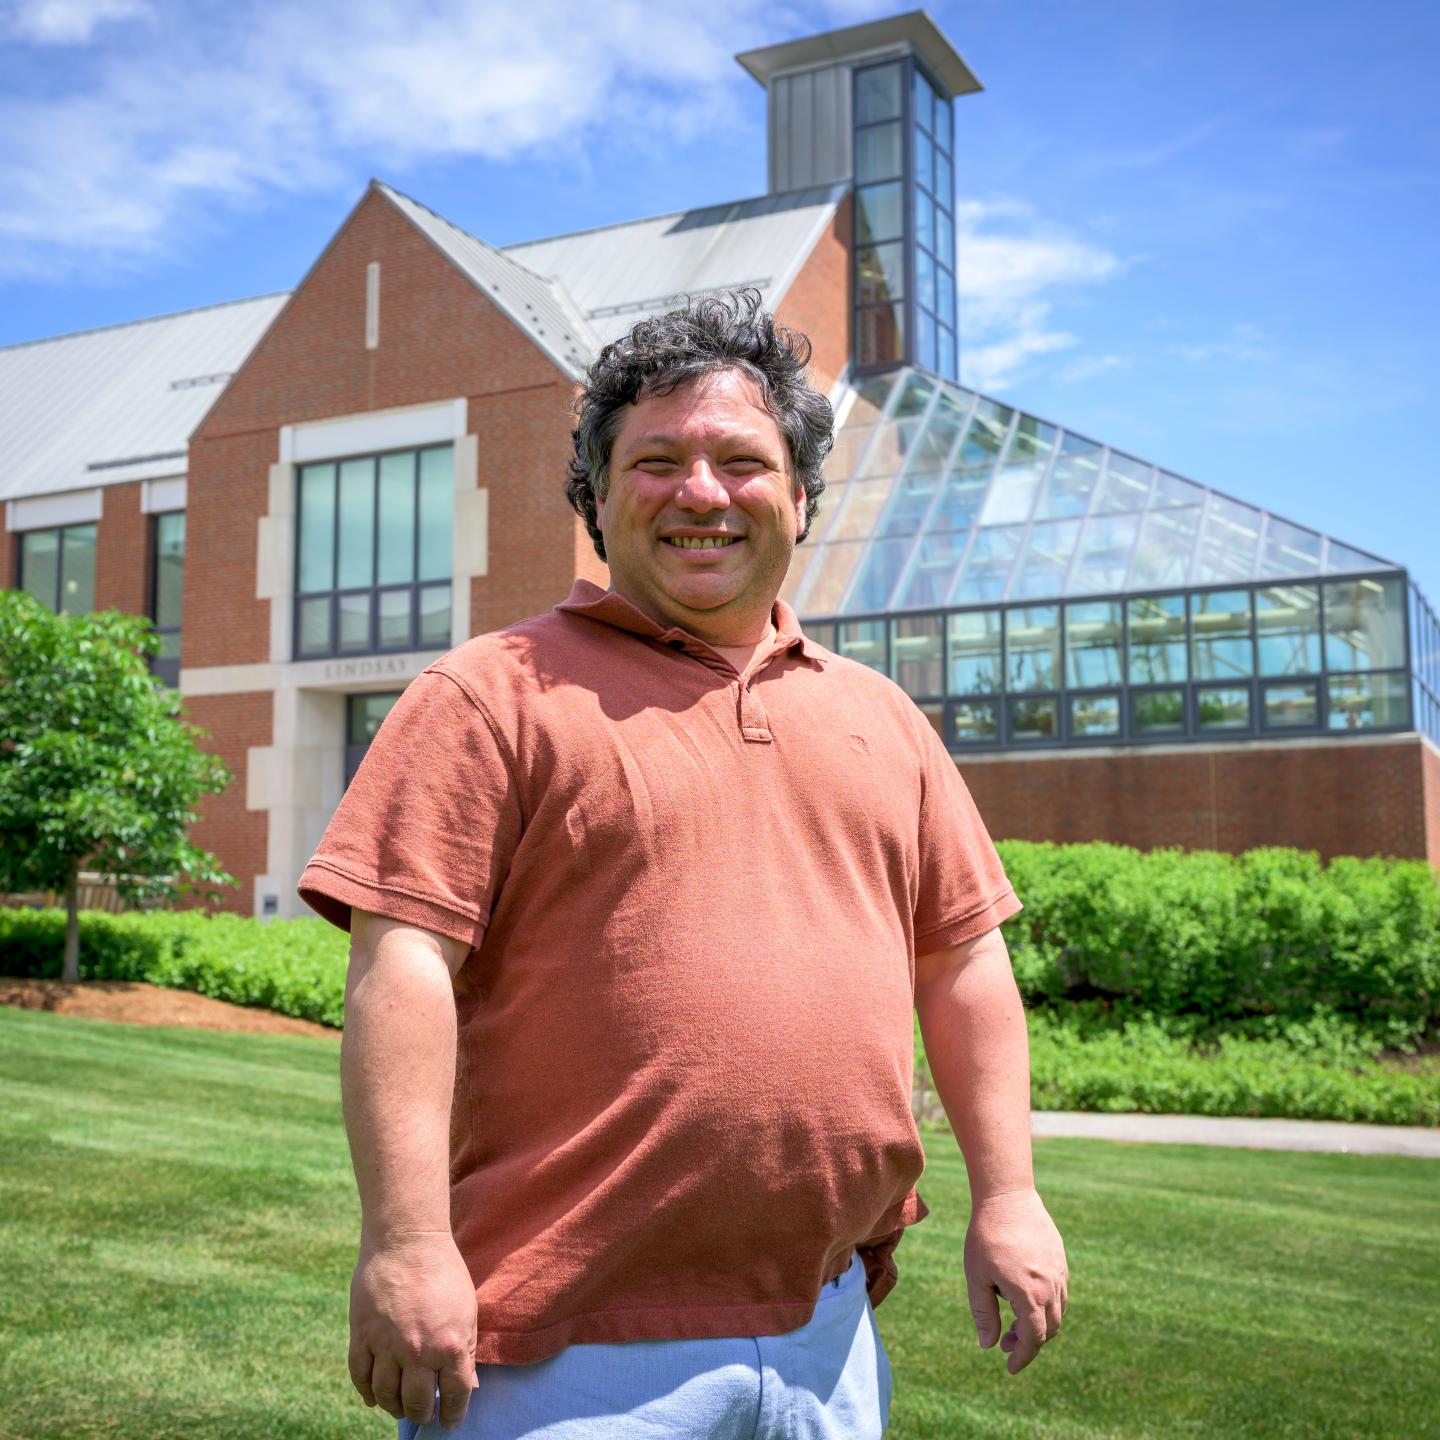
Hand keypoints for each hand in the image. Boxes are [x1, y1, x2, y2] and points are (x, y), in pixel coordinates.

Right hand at [348, 1231, 478, 1429]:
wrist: (408, 1240)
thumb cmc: (444, 1273)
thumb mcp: (468, 1310)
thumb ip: (466, 1351)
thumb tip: (467, 1386)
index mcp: (451, 1344)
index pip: (455, 1395)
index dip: (454, 1414)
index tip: (450, 1422)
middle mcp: (418, 1351)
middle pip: (417, 1402)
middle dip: (422, 1415)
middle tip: (424, 1415)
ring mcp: (387, 1345)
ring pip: (386, 1395)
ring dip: (394, 1406)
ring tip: (400, 1406)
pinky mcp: (362, 1334)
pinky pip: (360, 1376)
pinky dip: (366, 1392)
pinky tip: (374, 1397)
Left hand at [964, 1187, 1067, 1374]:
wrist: (1006, 1196)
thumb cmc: (985, 1236)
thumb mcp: (977, 1277)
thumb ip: (984, 1314)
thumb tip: (989, 1345)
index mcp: (1030, 1295)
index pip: (1034, 1339)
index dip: (1022, 1357)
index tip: (1010, 1367)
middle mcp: (1051, 1287)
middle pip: (1049, 1329)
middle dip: (1029, 1342)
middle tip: (1005, 1341)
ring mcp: (1059, 1272)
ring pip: (1058, 1311)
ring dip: (1039, 1324)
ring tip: (1012, 1319)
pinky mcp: (1060, 1259)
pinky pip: (1060, 1292)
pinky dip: (1046, 1305)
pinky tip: (1024, 1296)